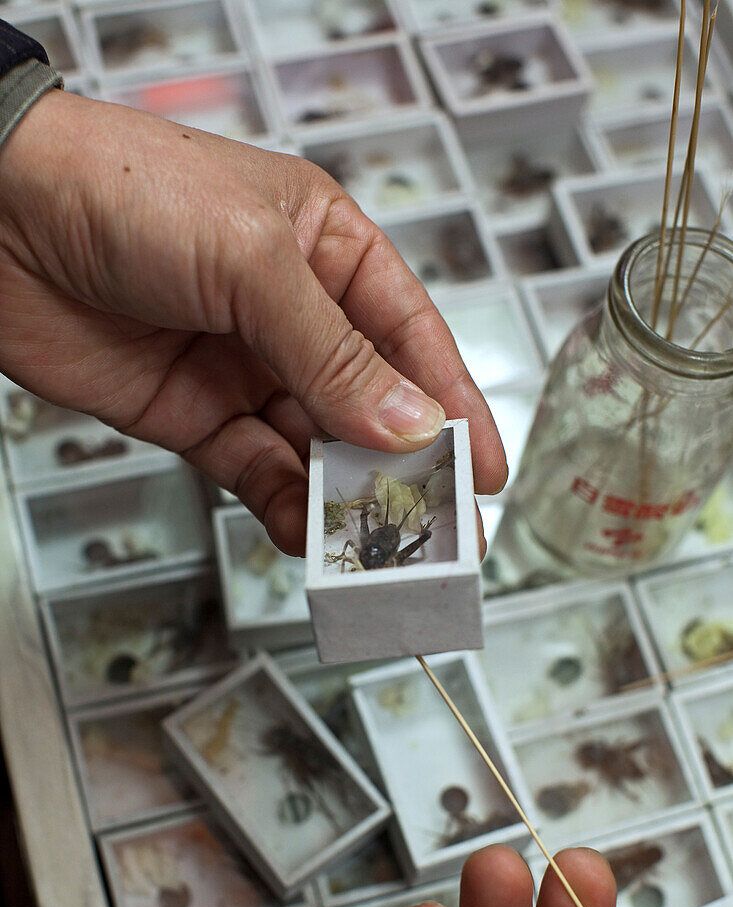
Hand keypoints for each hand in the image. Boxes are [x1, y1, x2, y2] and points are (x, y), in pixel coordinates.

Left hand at [0, 90, 504, 554]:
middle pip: (368, 401)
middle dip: (405, 464)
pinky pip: (255, 470)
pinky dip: (283, 505)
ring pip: (314, 446)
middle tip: (442, 527)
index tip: (482, 463)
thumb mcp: (253, 259)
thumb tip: (409, 423)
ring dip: (343, 496)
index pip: (410, 333)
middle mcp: (289, 312)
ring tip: (375, 542)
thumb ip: (333, 352)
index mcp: (325, 249)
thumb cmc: (123, 190)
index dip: (452, 399)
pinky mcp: (193, 416)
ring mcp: (241, 367)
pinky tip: (306, 531)